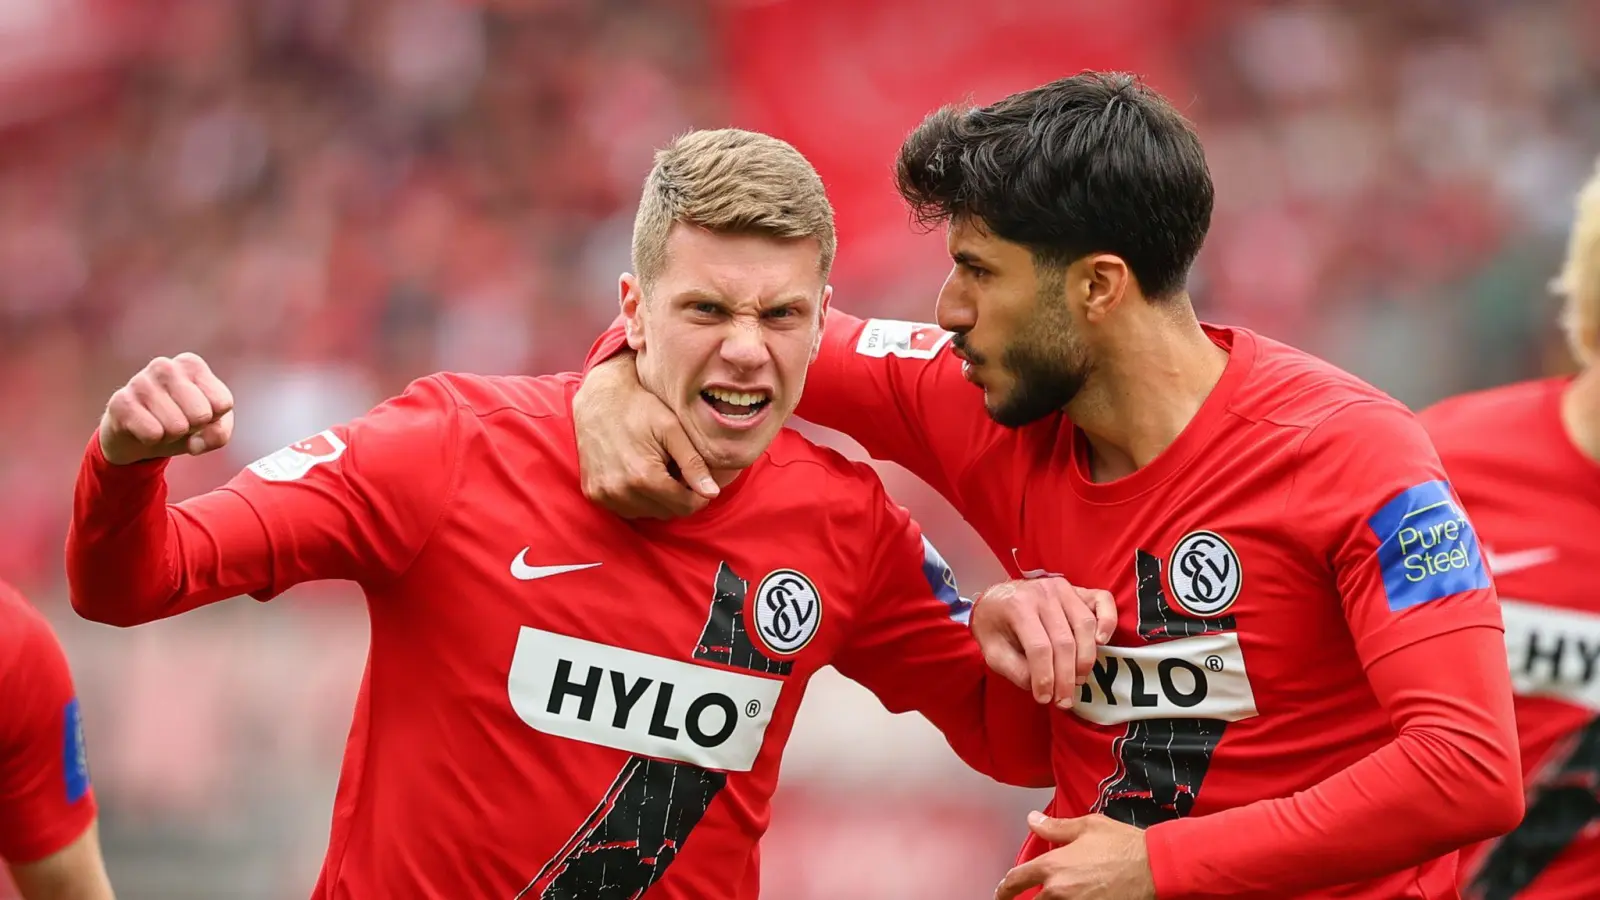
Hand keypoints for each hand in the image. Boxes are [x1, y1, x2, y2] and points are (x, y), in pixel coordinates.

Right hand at [99, 353, 234, 464]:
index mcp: (192, 364)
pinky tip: (143, 428)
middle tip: (177, 422)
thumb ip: (218, 434)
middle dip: (192, 428)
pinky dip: (153, 440)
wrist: (137, 436)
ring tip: (160, 424)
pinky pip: (153, 434)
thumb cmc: (182, 424)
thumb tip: (195, 444)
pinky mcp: (120, 401)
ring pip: (177, 427)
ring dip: (171, 435)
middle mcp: (165, 366)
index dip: (213, 419)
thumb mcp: (211, 428)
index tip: (196, 413)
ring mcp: (140, 381)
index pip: (222, 404)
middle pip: (201, 415)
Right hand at [574, 353, 718, 519]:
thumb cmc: (639, 410)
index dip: (699, 496)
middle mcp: (621, 491)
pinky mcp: (594, 494)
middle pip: (667, 513)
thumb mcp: (672, 430)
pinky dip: (638, 499)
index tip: (699, 481)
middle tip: (677, 471)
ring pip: (647, 514)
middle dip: (679, 497)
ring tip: (658, 471)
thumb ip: (693, 463)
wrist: (599, 401)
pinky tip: (640, 476)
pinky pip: (626, 510)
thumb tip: (712, 493)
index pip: (684, 506)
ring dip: (658, 500)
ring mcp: (604, 495)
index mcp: (644, 476)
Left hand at [972, 577, 1117, 706]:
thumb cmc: (994, 626)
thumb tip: (1045, 686)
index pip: (1038, 647)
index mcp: (1017, 605)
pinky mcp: (1078, 590)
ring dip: (1085, 659)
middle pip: (1064, 641)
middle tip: (1064, 700)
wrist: (997, 598)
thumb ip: (1015, 669)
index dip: (1045, 678)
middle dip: (1066, 677)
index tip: (1044, 699)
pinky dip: (1107, 621)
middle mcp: (1043, 593)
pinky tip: (1102, 642)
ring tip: (1077, 681)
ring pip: (1084, 626)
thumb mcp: (992, 651)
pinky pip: (1102, 601)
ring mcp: (1063, 588)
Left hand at [995, 812, 1155, 899]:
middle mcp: (1059, 891)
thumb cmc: (1123, 845)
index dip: (1004, 889)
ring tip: (1050, 898)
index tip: (1001, 892)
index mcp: (1053, 866)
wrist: (1154, 867)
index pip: (1016, 880)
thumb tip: (1032, 820)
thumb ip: (1055, 827)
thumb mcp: (1087, 826)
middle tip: (1027, 899)